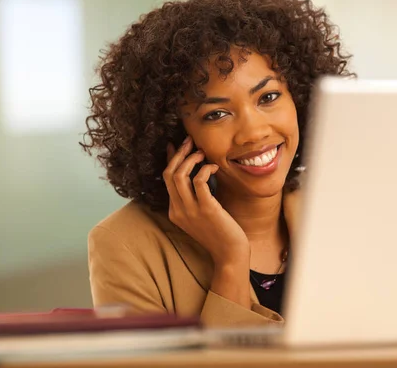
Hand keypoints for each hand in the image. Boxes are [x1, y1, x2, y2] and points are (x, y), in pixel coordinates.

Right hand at [163, 136, 249, 265]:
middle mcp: (178, 210)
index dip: (171, 159)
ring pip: (179, 176)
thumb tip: (195, 172)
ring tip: (202, 152)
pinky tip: (214, 167)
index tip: (176, 144)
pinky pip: (199, 181)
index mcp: (174, 211)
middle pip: (169, 174)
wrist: (230, 254)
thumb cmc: (220, 232)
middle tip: (190, 141)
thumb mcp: (202, 213)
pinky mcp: (206, 209)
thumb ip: (195, 195)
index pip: (166, 179)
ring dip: (191, 159)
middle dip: (179, 153)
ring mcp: (191, 211)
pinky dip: (205, 169)